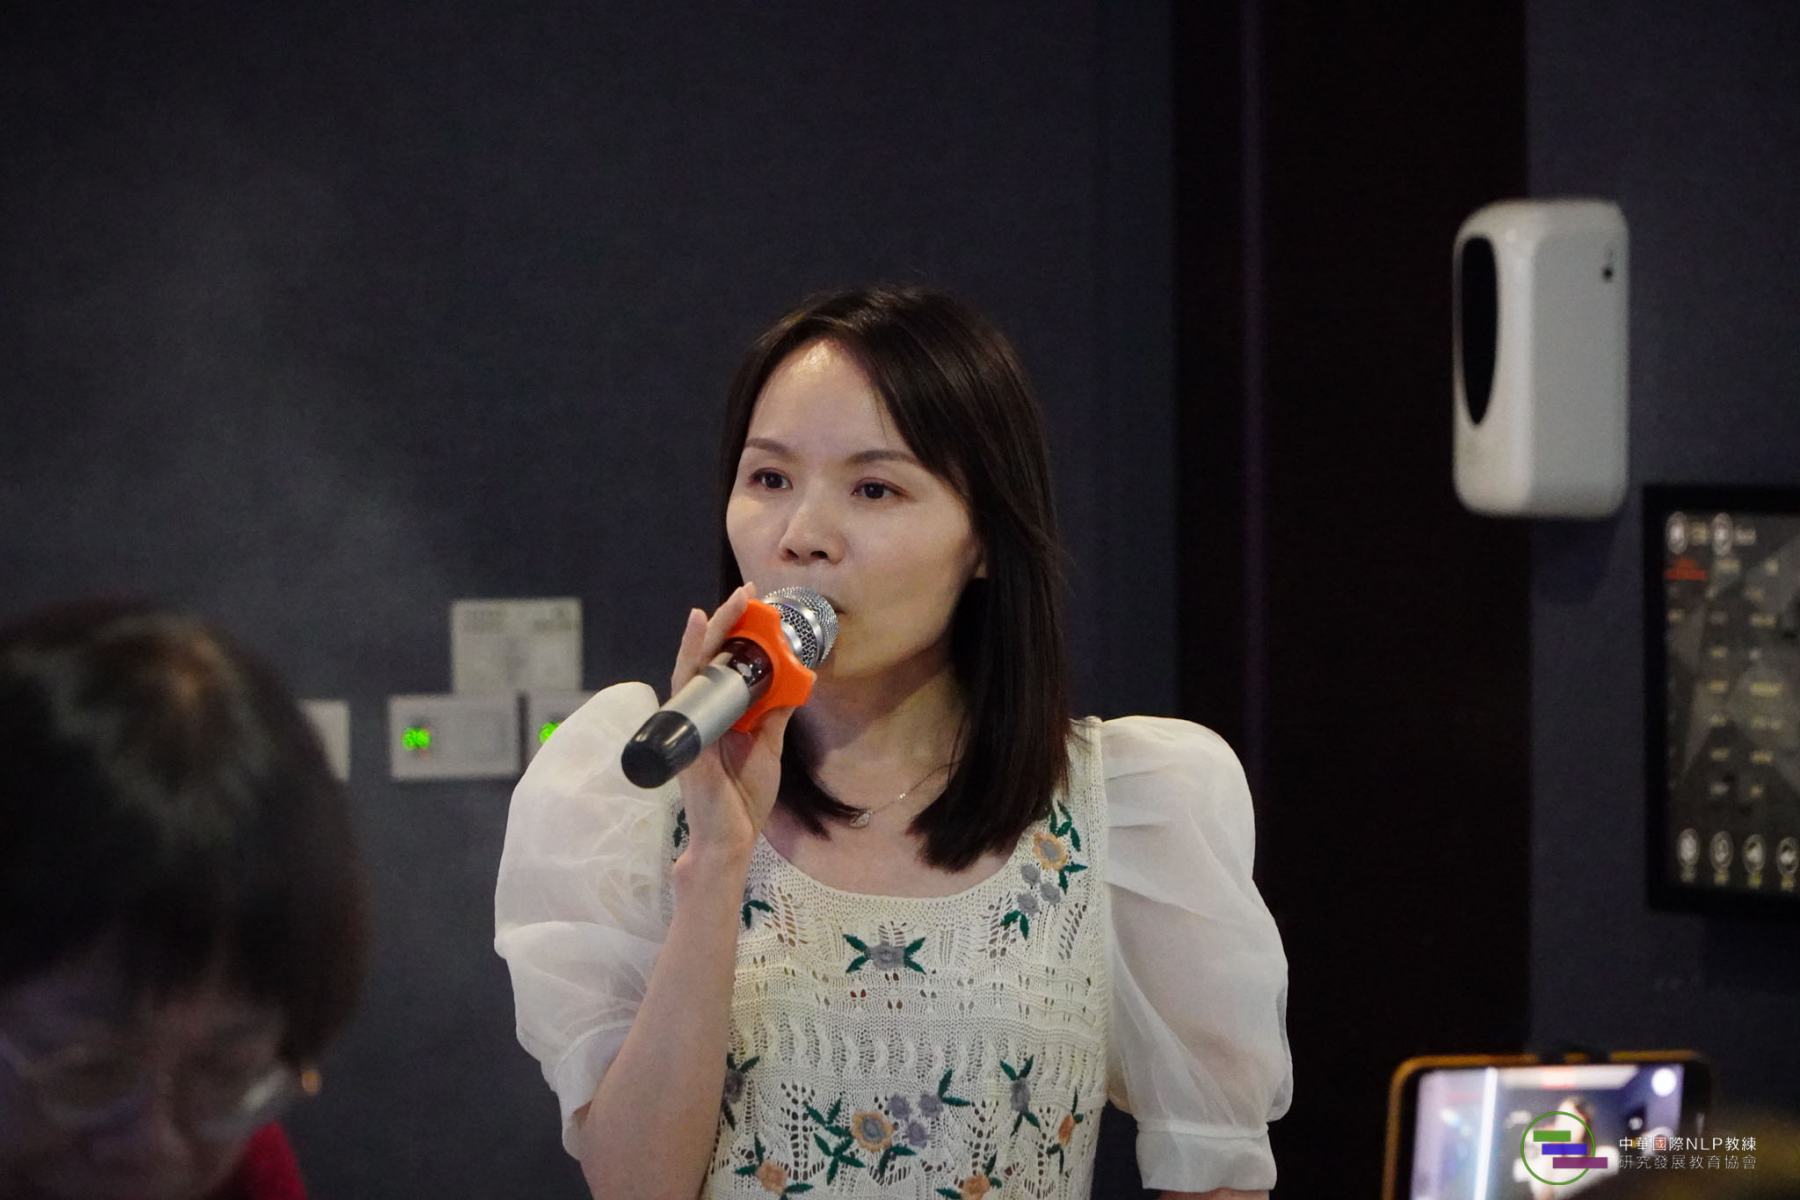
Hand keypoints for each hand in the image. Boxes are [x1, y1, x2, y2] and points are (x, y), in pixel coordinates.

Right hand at [668, 582, 795, 864]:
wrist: (732, 839)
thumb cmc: (742, 798)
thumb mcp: (768, 746)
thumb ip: (774, 714)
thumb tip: (794, 680)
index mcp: (720, 713)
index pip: (724, 663)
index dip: (737, 633)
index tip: (756, 604)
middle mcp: (702, 712)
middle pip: (708, 656)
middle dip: (725, 621)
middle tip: (747, 592)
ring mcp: (692, 723)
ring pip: (694, 667)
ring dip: (709, 634)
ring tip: (724, 604)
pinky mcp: (689, 736)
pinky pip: (686, 694)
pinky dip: (690, 664)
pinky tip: (698, 644)